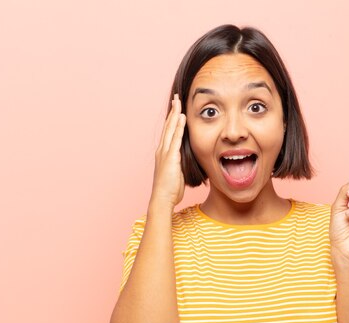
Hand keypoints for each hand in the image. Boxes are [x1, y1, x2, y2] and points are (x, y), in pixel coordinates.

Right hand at [149, 93, 186, 208]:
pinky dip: (178, 126)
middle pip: (168, 126)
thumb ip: (180, 162)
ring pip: (170, 128)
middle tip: (176, 98)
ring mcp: (165, 152)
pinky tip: (181, 117)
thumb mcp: (176, 172)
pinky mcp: (170, 157)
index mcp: (163, 152)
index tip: (176, 108)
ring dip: (175, 114)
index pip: (169, 131)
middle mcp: (162, 149)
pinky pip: (175, 138)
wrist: (162, 198)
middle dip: (172, 111)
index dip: (172, 118)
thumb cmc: (170, 189)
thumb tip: (186, 159)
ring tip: (178, 101)